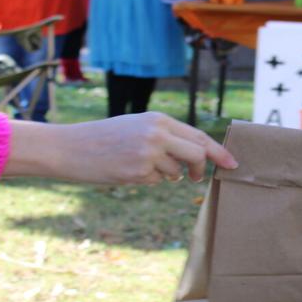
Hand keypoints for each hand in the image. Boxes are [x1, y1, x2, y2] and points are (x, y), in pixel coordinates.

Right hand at [4, 112, 237, 184]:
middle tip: (196, 179)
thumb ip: (166, 138)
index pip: (198, 136)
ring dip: (165, 174)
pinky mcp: (139, 171)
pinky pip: (157, 181)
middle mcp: (156, 133)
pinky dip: (147, 180)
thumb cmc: (103, 139)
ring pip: (176, 172)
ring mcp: (148, 153)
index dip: (218, 152)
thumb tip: (197, 158)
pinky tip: (126, 172)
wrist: (68, 147)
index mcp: (157, 119)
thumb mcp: (136, 128)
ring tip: (137, 165)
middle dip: (200, 169)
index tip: (232, 164)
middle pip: (197, 154)